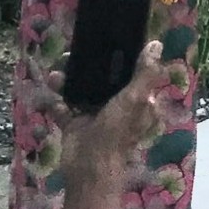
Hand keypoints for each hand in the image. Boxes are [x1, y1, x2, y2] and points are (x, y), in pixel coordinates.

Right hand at [59, 42, 166, 208]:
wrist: (89, 167)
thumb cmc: (117, 131)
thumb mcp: (136, 99)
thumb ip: (145, 73)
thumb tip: (156, 44)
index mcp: (137, 101)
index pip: (132, 74)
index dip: (121, 59)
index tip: (107, 42)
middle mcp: (117, 106)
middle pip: (103, 80)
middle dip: (88, 67)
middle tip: (72, 54)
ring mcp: (95, 115)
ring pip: (81, 91)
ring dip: (69, 80)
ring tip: (57, 70)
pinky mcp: (75, 124)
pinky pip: (64, 107)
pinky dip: (57, 98)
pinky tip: (51, 86)